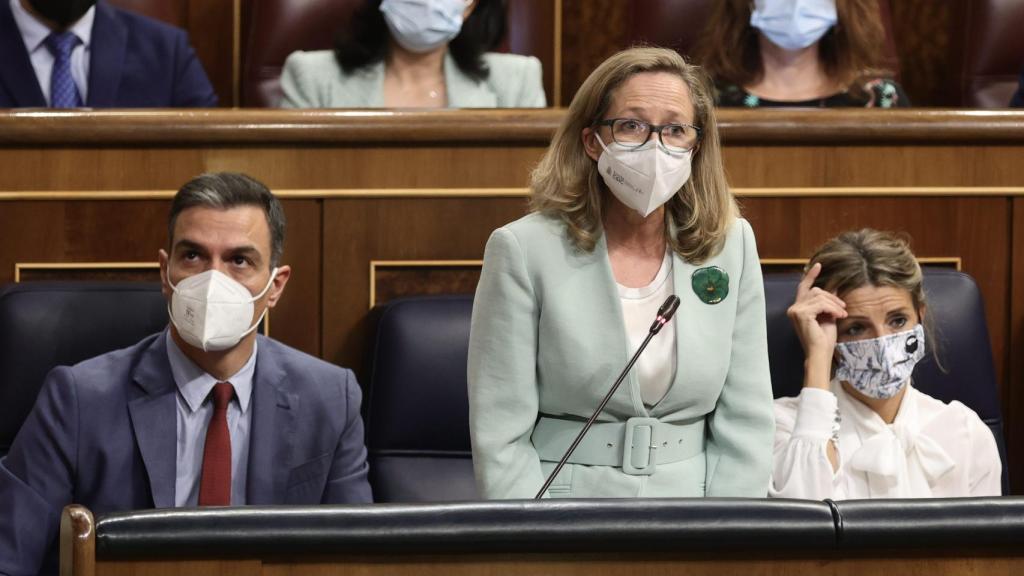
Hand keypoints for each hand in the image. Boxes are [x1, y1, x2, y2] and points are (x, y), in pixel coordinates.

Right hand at [786, 263, 846, 388]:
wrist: (820, 352)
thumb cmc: (823, 338)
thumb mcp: (828, 316)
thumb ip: (828, 302)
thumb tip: (835, 287)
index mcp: (798, 309)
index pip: (804, 288)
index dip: (811, 276)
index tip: (818, 265)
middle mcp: (794, 308)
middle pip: (815, 291)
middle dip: (831, 297)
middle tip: (842, 308)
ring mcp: (796, 310)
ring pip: (819, 296)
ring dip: (834, 304)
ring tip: (841, 314)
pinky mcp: (801, 313)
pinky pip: (820, 304)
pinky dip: (832, 309)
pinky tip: (838, 316)